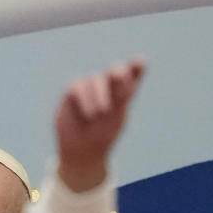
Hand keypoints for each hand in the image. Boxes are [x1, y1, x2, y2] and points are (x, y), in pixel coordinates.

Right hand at [56, 59, 144, 191]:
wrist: (81, 150)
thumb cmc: (102, 135)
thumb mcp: (115, 116)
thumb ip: (120, 94)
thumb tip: (121, 74)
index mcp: (123, 94)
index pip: (132, 76)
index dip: (136, 68)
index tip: (140, 62)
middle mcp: (108, 87)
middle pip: (115, 72)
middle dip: (117, 72)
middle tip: (119, 76)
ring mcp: (90, 87)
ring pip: (95, 80)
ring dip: (98, 95)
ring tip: (99, 114)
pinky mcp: (72, 91)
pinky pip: (77, 87)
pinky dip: (84, 99)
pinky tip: (88, 115)